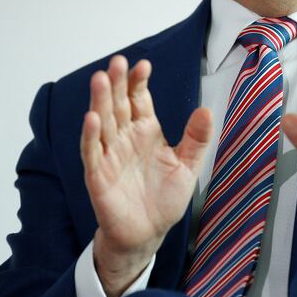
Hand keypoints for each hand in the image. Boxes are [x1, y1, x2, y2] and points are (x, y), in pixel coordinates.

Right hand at [81, 55, 212, 296]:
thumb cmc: (164, 199)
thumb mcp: (188, 166)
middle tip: (117, 62)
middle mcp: (125, 138)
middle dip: (117, 83)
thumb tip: (206, 110)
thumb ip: (196, 139)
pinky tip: (90, 118)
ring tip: (100, 79)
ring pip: (102, 123)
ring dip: (100, 101)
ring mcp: (110, 155)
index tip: (143, 65)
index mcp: (146, 131)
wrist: (147, 234)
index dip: (139, 82)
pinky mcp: (98, 176)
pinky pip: (92, 152)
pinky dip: (90, 136)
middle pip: (118, 105)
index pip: (139, 100)